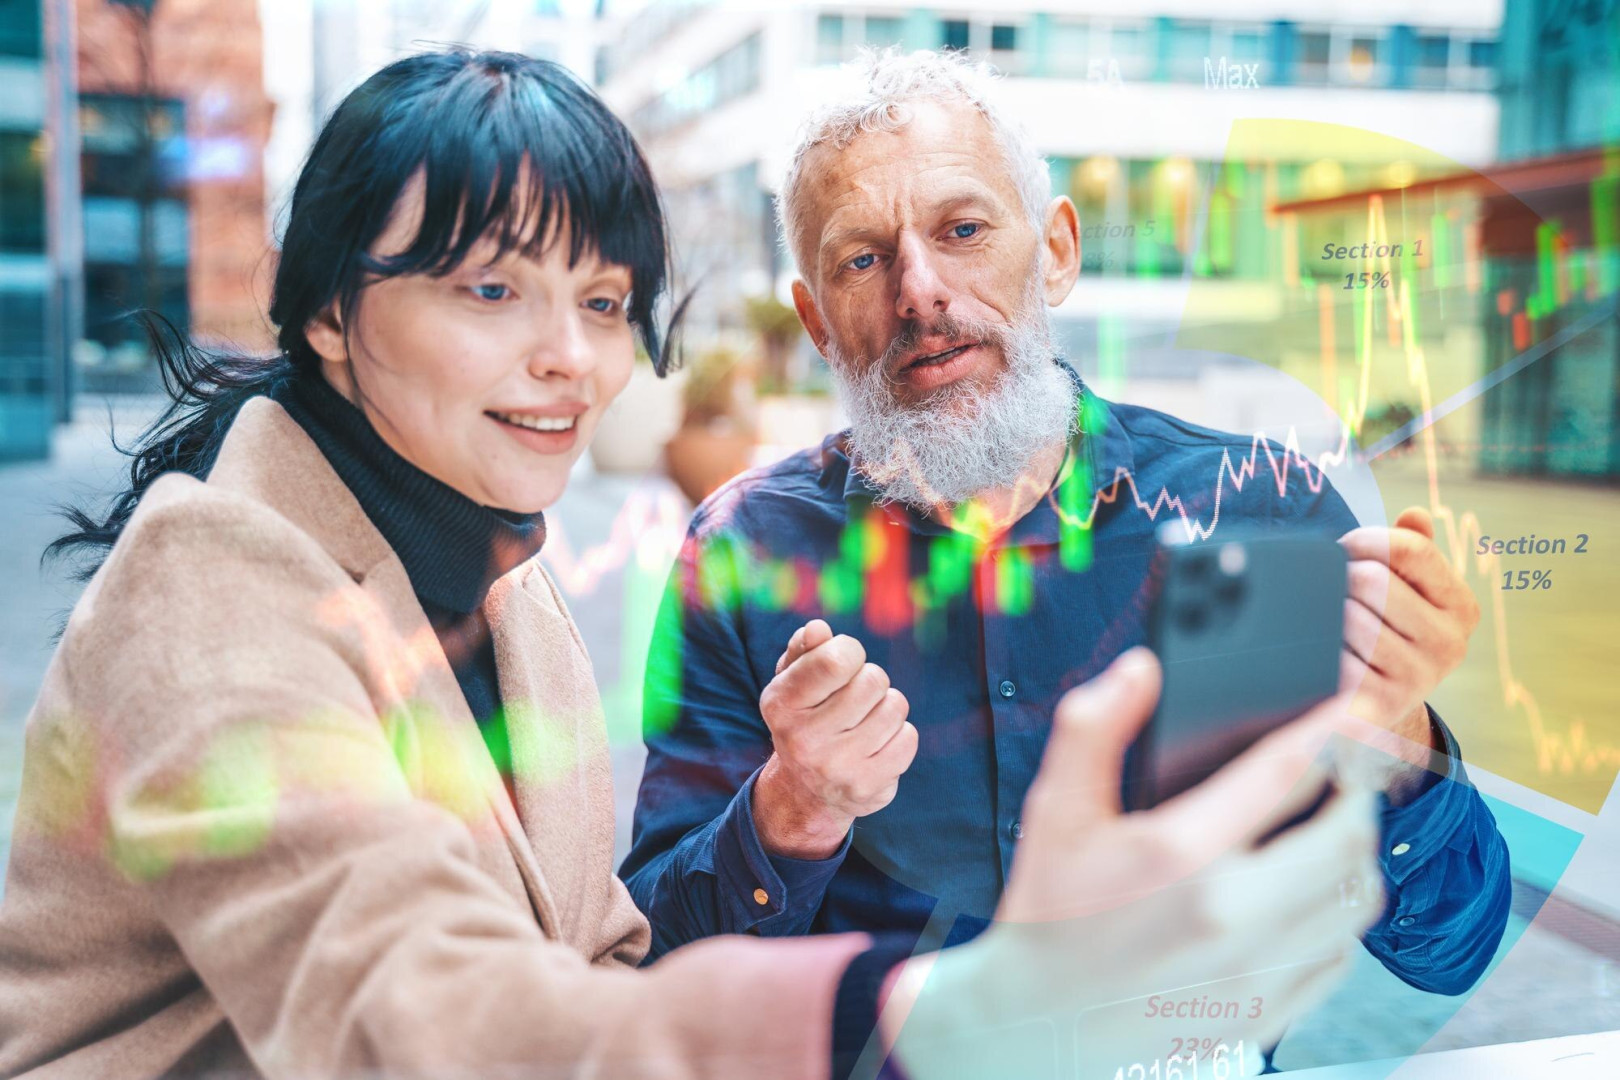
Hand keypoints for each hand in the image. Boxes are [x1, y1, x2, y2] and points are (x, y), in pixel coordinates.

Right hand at [752, 620, 917, 858]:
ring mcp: (837, 767)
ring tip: (865, 720)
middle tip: (855, 697)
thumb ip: (804, 649)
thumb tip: (817, 629)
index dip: (850, 651)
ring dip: (886, 707)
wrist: (806, 791)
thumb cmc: (806, 719)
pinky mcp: (867, 788)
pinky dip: (899, 735)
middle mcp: (804, 740)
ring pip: (895, 707)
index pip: (836, 660)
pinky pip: (908, 738)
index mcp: (781, 704)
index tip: (843, 663)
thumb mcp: (793, 681)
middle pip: (873, 680)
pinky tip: (876, 744)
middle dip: (870, 680)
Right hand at [878, 650, 1381, 1078]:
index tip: (1351, 706)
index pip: (1287, 773)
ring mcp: (1256, 972)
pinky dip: (1343, 917)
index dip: (1330, 730)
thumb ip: (1094, 726)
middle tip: (1345, 767)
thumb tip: (1141, 668)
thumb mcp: (1056, 807)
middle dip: (1356, 790)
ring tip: (1336, 825)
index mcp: (1183, 855)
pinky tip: (1316, 895)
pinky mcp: (1266, 1013)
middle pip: (1346, 836)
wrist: (1037, 1019)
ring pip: (1356, 900)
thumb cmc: (1050, 907)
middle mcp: (1233, 916)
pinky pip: (1340, 957)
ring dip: (1358, 854)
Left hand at [1338, 506, 1480, 795]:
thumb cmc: (1390, 628)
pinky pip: (1334, 658)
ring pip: (1349, 618)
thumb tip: (1416, 514)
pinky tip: (1321, 650)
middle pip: (1374, 581)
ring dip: (1325, 612)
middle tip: (1327, 584)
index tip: (1344, 546)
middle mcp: (1449, 644)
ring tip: (1324, 618)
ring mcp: (1418, 677)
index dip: (1367, 538)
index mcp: (1462, 607)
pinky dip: (1319, 649)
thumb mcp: (1411, 590)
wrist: (1381, 701)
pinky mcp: (1381, 704)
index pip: (1412, 549)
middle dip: (1340, 575)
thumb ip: (1413, 548)